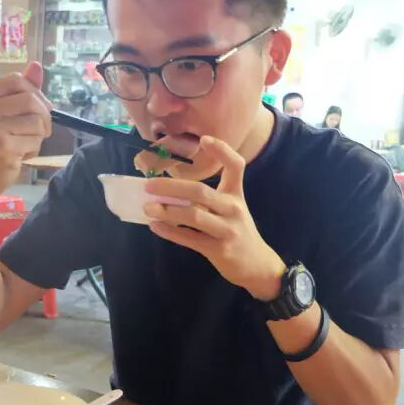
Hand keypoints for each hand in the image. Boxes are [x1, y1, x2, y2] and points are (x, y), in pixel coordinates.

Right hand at [0, 62, 50, 198]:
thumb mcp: (1, 112)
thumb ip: (20, 90)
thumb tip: (37, 65)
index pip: (17, 80)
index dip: (35, 94)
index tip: (39, 109)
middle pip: (30, 99)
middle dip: (43, 116)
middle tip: (40, 130)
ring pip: (36, 120)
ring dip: (38, 134)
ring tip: (23, 143)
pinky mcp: (3, 147)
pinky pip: (35, 139)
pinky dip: (34, 148)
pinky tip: (19, 154)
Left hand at [143, 136, 285, 298]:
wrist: (256, 265)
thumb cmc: (237, 232)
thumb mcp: (231, 209)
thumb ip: (208, 199)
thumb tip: (168, 190)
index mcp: (236, 195)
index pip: (236, 166)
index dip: (222, 151)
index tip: (204, 140)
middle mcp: (233, 208)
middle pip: (200, 191)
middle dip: (172, 186)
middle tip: (149, 185)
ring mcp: (227, 230)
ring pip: (194, 215)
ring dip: (167, 210)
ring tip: (147, 207)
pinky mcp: (219, 249)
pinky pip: (190, 238)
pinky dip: (170, 232)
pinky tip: (155, 226)